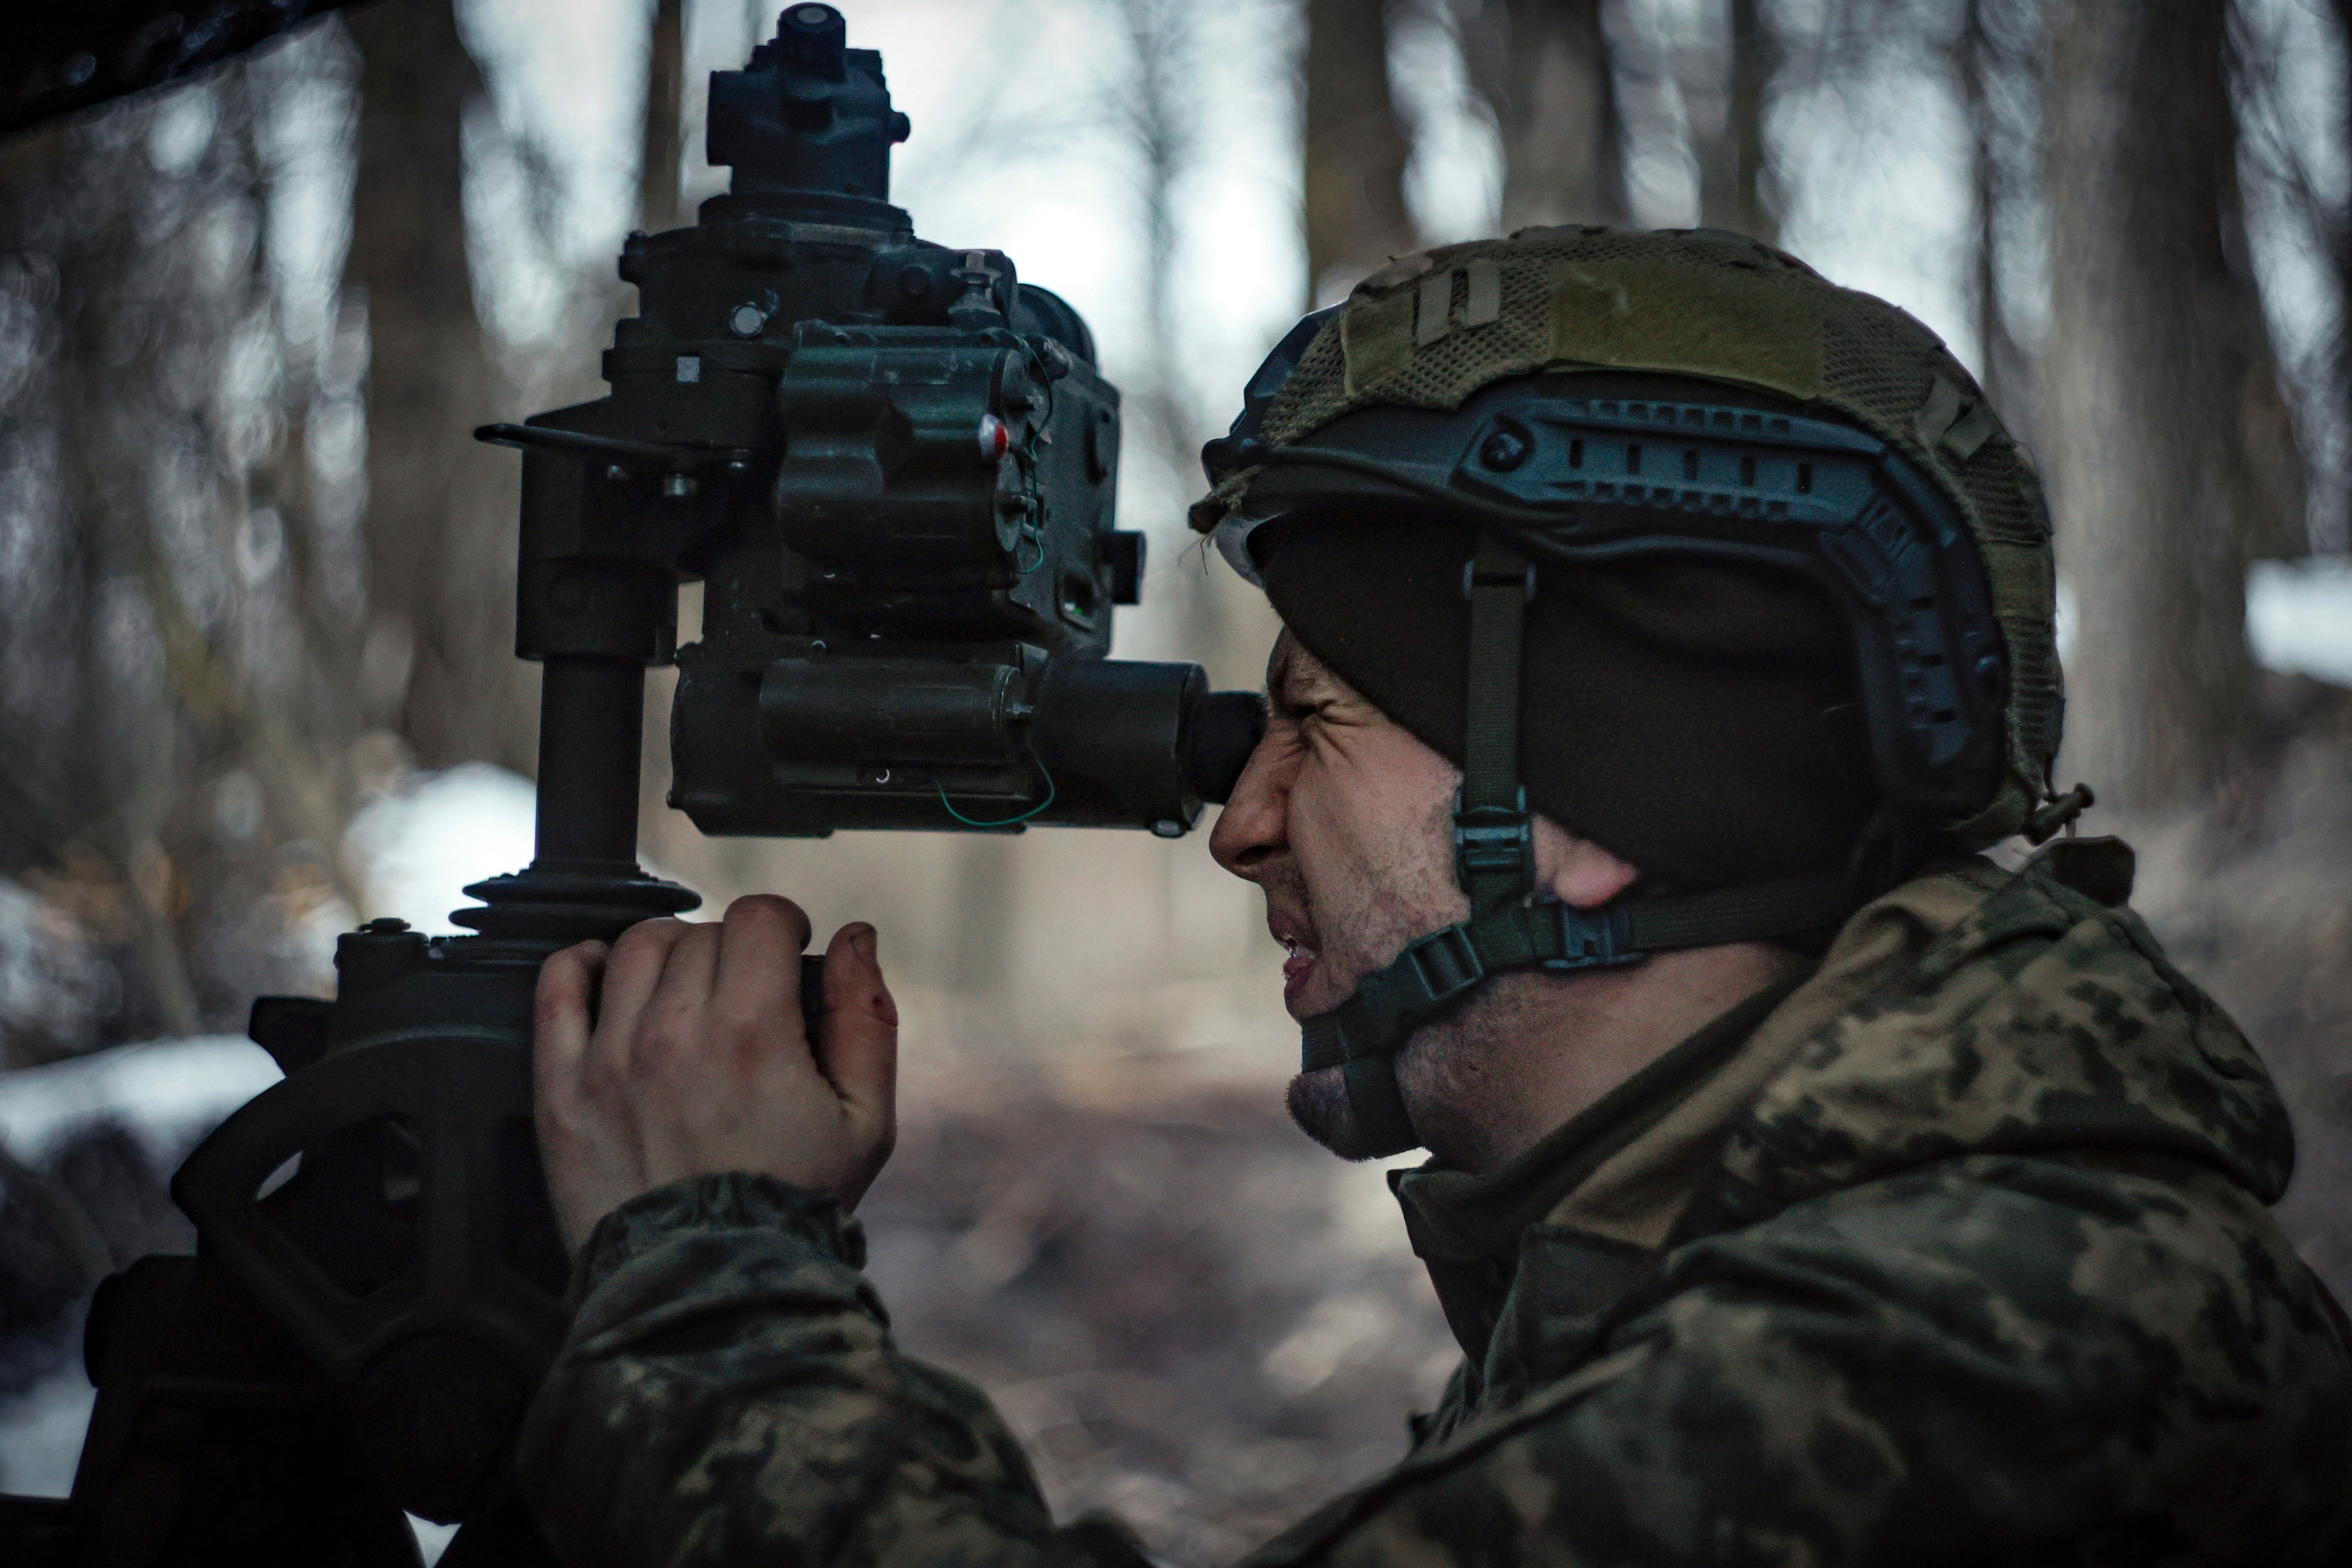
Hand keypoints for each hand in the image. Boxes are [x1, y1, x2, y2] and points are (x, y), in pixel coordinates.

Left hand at [532, 895, 898, 1250]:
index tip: (785, 951)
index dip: (781, 923)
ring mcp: (609, 1060)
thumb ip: (867, 1020)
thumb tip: (855, 938)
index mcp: (751, 1034)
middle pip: (701, 933)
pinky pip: (556, 989)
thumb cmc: (791, 1208)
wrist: (709, 1288)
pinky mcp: (562, 1091)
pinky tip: (603, 973)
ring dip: (668, 954)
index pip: (758, 917)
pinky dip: (578, 965)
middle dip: (732, 950)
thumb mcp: (865, 1123)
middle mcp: (673, 1035)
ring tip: (685, 990)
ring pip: (633, 949)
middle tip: (745, 994)